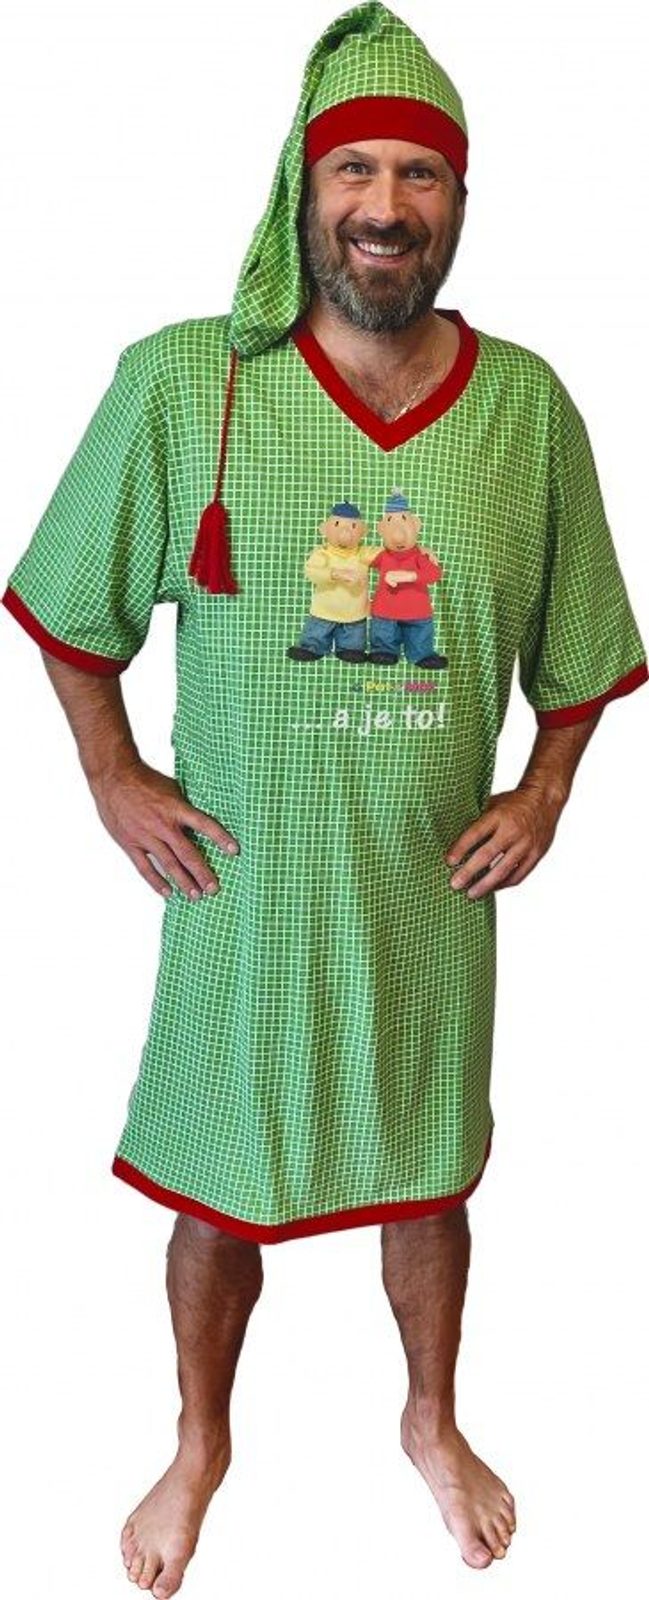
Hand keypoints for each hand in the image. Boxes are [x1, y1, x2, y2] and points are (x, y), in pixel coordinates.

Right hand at [90, 755, 239, 900]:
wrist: (113, 777)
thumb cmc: (144, 780)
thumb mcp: (172, 788)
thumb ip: (184, 807)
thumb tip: (200, 823)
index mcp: (176, 808)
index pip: (204, 824)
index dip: (220, 838)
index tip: (234, 851)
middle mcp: (162, 824)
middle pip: (187, 854)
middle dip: (202, 873)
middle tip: (214, 889)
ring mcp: (145, 836)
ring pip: (168, 864)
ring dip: (183, 882)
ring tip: (195, 896)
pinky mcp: (130, 843)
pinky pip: (145, 868)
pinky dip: (157, 882)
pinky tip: (168, 893)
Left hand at [445, 784, 563, 899]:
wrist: (545, 799)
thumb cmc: (514, 803)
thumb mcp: (494, 804)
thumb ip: (479, 821)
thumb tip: (456, 840)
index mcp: (499, 816)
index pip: (475, 834)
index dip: (460, 849)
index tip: (448, 862)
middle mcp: (513, 831)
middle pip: (487, 855)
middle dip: (469, 872)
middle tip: (455, 884)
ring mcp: (526, 844)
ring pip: (503, 870)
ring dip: (485, 885)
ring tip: (471, 894)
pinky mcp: (536, 854)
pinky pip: (518, 875)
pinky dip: (503, 884)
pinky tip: (492, 888)